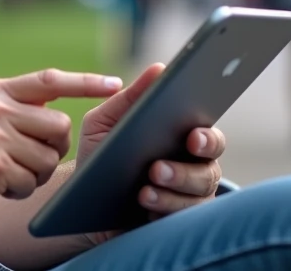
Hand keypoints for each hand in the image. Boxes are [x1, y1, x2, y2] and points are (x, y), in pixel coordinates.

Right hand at [0, 69, 121, 221]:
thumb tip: (55, 109)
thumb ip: (12, 106)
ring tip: (7, 173)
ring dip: (34, 175)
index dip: (86, 82)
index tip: (115, 84)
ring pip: (48, 159)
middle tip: (30, 159)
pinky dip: (19, 191)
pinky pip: (30, 184)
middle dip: (53, 149)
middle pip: (59, 127)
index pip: (49, 80)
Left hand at [77, 64, 225, 242]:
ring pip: (196, 197)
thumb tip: (159, 68)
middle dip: (185, 170)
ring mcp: (187, 198)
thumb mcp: (105, 121)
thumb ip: (130, 97)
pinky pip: (181, 220)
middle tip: (157, 168)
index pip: (206, 134)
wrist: (82, 198)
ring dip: (171, 193)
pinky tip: (146, 204)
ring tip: (145, 188)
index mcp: (181, 139)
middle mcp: (193, 168)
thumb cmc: (100, 152)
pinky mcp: (173, 222)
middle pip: (209, 169)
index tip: (192, 136)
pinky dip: (164, 210)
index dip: (206, 137)